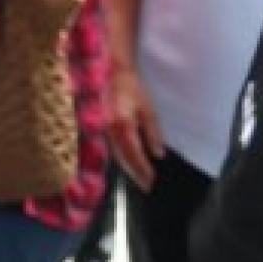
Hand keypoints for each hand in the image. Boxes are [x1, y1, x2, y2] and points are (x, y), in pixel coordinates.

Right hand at [108, 65, 163, 190]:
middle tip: (147, 187)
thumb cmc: (133, 90)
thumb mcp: (148, 110)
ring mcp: (105, 128)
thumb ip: (152, 133)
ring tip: (140, 179)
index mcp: (123, 125)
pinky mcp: (103, 127)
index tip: (152, 181)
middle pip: (123, 158)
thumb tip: (158, 155)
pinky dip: (121, 159)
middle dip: (135, 173)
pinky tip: (128, 164)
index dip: (143, 169)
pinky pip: (112, 147)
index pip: (134, 153)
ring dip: (128, 168)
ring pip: (116, 154)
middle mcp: (111, 130)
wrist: (113, 74)